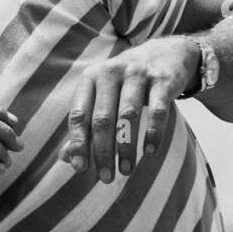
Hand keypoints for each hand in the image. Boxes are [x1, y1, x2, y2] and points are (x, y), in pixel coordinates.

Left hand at [59, 36, 198, 182]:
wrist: (166, 53)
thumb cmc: (127, 82)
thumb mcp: (103, 96)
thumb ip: (85, 124)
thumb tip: (66, 158)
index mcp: (91, 78)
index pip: (79, 114)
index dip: (78, 143)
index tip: (80, 169)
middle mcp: (111, 73)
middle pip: (102, 119)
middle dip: (103, 152)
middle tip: (105, 178)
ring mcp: (138, 74)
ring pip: (128, 116)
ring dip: (126, 148)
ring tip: (127, 171)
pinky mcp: (162, 80)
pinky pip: (157, 111)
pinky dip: (153, 133)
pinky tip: (150, 152)